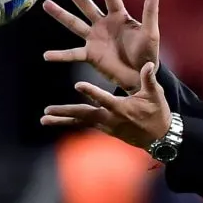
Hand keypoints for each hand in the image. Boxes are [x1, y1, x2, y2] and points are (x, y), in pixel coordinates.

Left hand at [41, 62, 171, 149]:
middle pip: (84, 115)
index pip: (104, 99)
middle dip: (65, 113)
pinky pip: (84, 124)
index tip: (78, 84)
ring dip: (62, 119)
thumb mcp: (156, 95)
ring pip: (81, 121)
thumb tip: (148, 63)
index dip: (91, 92)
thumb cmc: (158, 113)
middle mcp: (110, 119)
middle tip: (47, 111)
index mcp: (122, 108)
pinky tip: (57, 120)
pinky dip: (70, 121)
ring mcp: (106, 126)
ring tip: (44, 118)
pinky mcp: (105, 129)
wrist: (159, 138)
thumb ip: (149, 79)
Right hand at [43, 0, 159, 92]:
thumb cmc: (148, 53)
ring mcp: (95, 39)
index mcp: (119, 17)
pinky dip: (60, 55)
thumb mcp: (151, 33)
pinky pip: (72, 54)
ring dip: (60, 15)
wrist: (140, 75)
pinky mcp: (90, 55)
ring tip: (46, 4)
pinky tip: (47, 55)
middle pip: (87, 5)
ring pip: (74, 24)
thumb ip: (150, 12)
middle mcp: (104, 25)